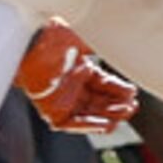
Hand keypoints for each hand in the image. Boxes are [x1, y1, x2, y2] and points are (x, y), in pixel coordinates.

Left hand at [18, 21, 137, 134]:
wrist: (30, 44)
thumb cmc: (53, 37)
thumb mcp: (85, 39)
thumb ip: (104, 46)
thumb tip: (126, 46)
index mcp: (80, 69)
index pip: (104, 84)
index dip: (119, 89)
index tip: (132, 92)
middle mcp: (72, 85)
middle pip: (99, 101)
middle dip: (117, 104)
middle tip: (132, 105)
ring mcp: (62, 99)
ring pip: (89, 114)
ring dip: (108, 116)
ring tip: (124, 113)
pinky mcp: (51, 110)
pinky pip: (72, 123)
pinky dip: (89, 125)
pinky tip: (106, 125)